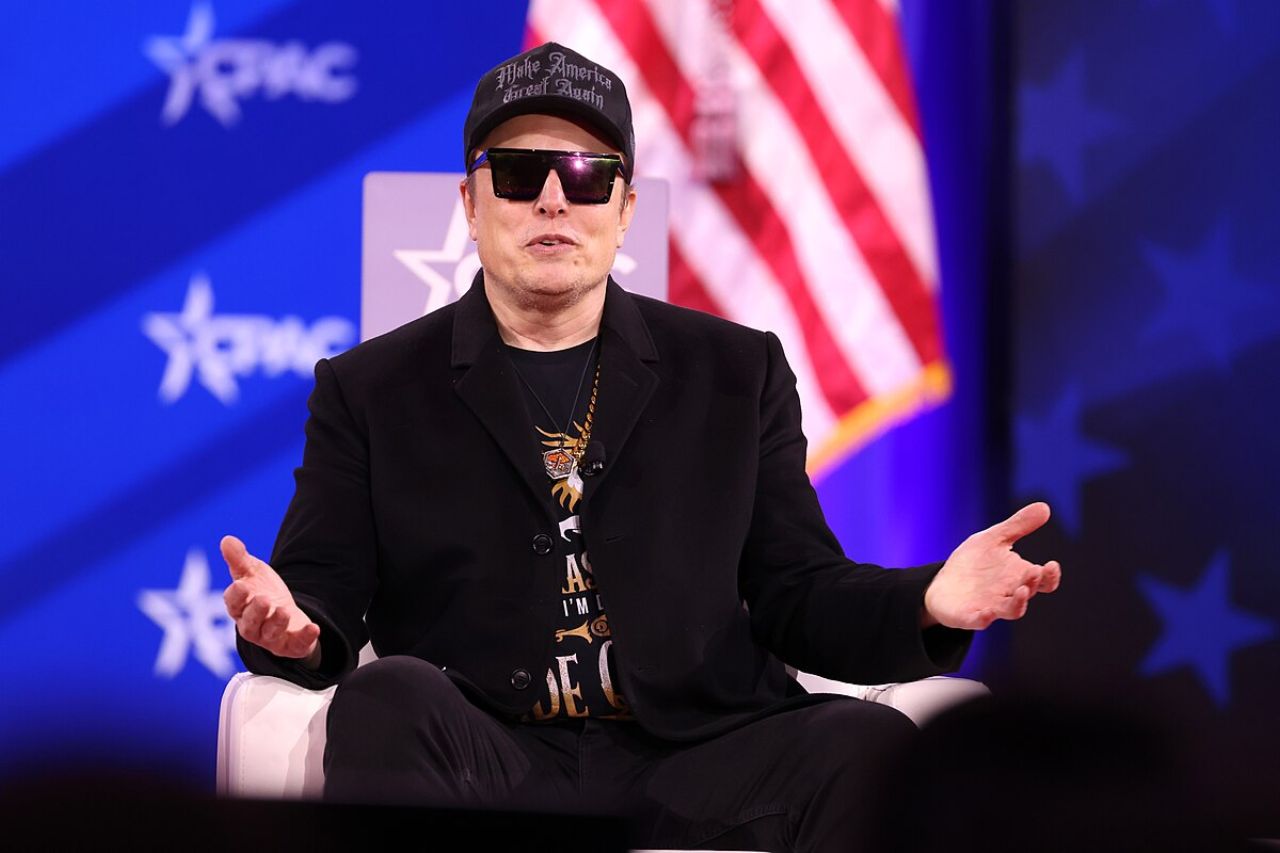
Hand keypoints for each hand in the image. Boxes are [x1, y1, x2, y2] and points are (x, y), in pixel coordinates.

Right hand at [221, 535, 320, 663]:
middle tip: (264, 600)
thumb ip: (240, 560)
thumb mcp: (253, 573)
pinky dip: (305, 637)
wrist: (286, 614)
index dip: (236, 596)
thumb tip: (227, 540)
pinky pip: (296, 644)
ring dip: (277, 623)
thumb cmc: (262, 592)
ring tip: (283, 610)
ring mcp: (271, 637)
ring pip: (270, 634)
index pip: (233, 604)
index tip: (241, 585)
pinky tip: (314, 628)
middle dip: (256, 612)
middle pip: (250, 623)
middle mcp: (252, 626)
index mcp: (239, 608)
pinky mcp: (290, 645)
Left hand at [923, 502, 1061, 630]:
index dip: (1050, 576)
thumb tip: (1045, 506)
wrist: (943, 583)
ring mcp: (991, 607)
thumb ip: (1017, 526)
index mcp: (1019, 576)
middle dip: (1033, 584)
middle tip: (1035, 572)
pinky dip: (984, 619)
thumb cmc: (974, 562)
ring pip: (1011, 610)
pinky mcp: (970, 616)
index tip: (1052, 565)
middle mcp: (1009, 594)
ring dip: (1018, 603)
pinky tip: (987, 614)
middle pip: (1028, 593)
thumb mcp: (993, 539)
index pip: (1043, 580)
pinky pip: (980, 621)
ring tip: (1021, 591)